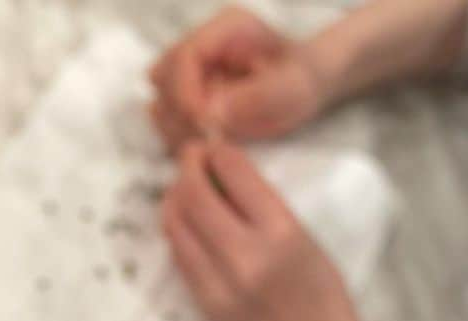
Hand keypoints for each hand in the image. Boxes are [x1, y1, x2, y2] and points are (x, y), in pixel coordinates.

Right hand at [149, 7, 325, 149]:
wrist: (307, 86)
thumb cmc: (303, 80)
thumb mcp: (292, 88)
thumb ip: (256, 98)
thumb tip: (211, 115)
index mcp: (225, 30)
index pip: (184, 57)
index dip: (185, 94)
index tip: (203, 124)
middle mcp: (201, 48)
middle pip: (163, 80)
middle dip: (181, 114)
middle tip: (211, 138)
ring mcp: (189, 75)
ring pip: (160, 102)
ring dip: (179, 130)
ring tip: (213, 142)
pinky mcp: (186, 100)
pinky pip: (166, 121)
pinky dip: (180, 138)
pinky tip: (206, 144)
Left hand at [161, 140, 360, 320]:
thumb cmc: (320, 294)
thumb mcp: (304, 238)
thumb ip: (265, 206)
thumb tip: (224, 171)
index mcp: (282, 233)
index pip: (235, 174)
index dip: (218, 150)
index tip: (213, 143)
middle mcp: (246, 257)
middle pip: (196, 195)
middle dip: (188, 166)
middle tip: (191, 157)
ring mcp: (220, 285)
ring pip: (177, 225)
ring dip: (174, 197)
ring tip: (183, 187)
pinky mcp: (204, 304)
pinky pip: (178, 257)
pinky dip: (176, 231)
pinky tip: (184, 221)